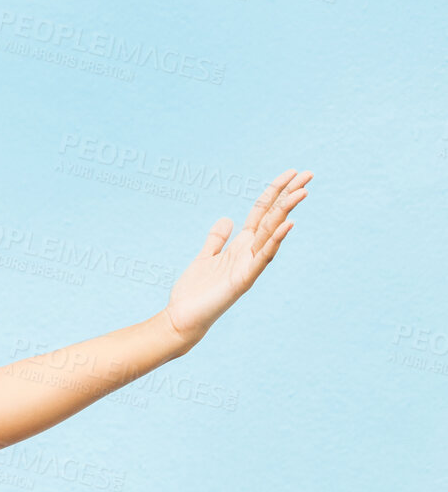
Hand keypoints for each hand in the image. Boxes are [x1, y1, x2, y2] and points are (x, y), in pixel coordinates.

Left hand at [163, 168, 310, 347]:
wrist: (183, 319)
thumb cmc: (194, 292)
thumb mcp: (205, 257)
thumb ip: (217, 239)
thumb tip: (227, 219)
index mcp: (240, 245)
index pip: (262, 212)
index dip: (275, 191)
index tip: (291, 173)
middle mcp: (248, 253)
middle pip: (273, 217)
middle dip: (289, 195)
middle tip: (309, 174)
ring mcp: (248, 265)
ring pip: (272, 233)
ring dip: (287, 212)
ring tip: (302, 192)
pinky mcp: (243, 280)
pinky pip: (263, 257)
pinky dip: (275, 241)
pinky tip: (288, 225)